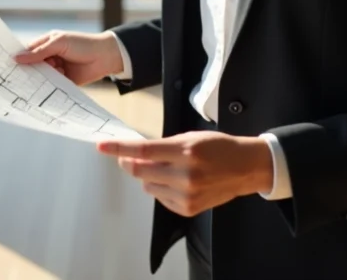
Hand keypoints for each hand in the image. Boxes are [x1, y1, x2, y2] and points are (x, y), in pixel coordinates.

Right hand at [13, 30, 123, 84]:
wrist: (105, 56)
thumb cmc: (82, 44)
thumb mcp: (58, 43)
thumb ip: (39, 52)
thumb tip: (17, 58)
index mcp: (47, 44)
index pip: (28, 51)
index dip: (18, 58)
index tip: (4, 66)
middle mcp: (50, 57)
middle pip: (33, 66)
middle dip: (25, 72)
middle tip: (11, 81)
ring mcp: (57, 70)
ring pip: (41, 78)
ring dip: (36, 82)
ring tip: (24, 89)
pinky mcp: (64, 82)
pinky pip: (52, 87)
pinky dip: (47, 90)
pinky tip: (39, 95)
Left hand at [96, 132, 273, 216]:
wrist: (244, 168)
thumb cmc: (217, 147)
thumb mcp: (190, 137)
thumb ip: (162, 145)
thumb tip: (133, 152)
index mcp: (185, 151)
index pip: (143, 151)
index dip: (119, 148)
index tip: (102, 146)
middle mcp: (185, 175)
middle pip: (140, 171)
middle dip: (129, 162)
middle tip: (128, 157)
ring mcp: (187, 195)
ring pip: (147, 186)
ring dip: (148, 176)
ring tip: (167, 169)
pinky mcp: (188, 209)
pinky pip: (159, 198)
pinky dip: (160, 188)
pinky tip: (176, 181)